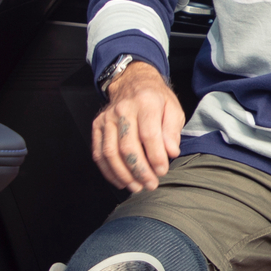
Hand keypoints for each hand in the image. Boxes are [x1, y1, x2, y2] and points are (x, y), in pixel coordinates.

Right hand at [92, 60, 182, 193]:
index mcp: (145, 102)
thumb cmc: (156, 99)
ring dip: (123, 175)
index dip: (156, 157)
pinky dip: (108, 171)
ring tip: (136, 187)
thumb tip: (171, 152)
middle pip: (127, 147)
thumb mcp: (173, 109)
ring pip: (110, 153)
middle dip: (140, 170)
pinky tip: (121, 181)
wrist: (133, 82)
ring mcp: (107, 118)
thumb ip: (172, 131)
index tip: (162, 171)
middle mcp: (123, 110)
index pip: (149, 135)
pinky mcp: (97, 126)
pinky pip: (99, 153)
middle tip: (151, 184)